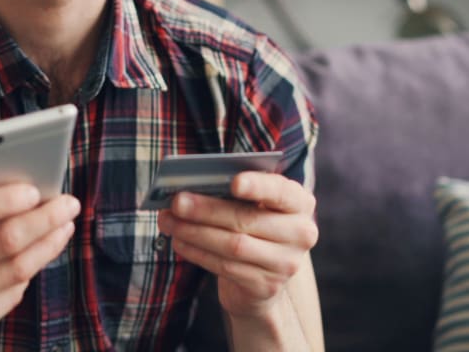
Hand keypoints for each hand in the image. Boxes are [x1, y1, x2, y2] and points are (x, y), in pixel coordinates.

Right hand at [0, 184, 79, 342]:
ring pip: (19, 269)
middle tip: (70, 203)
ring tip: (65, 224)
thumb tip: (26, 178)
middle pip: (5, 241)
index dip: (6, 199)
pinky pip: (15, 291)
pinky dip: (31, 267)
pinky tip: (41, 251)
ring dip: (50, 242)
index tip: (36, 189)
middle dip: (44, 219)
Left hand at [156, 171, 317, 318]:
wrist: (264, 277)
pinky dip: (197, 252)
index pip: (280, 192)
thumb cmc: (253, 226)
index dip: (258, 186)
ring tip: (167, 220)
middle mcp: (301, 233)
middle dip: (206, 210)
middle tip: (176, 201)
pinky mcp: (266, 286)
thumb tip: (190, 188)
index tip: (233, 182)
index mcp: (300, 203)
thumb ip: (235, 193)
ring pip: (233, 245)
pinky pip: (225, 267)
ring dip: (194, 232)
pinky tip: (178, 241)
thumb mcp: (254, 205)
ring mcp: (286, 263)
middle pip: (247, 219)